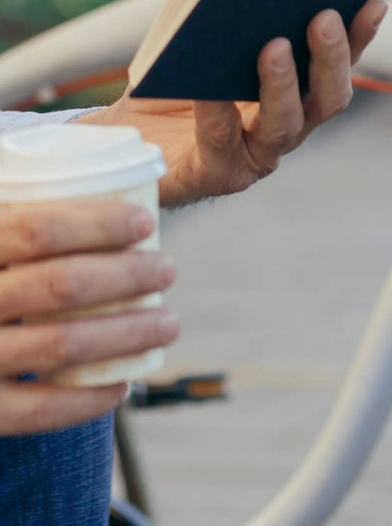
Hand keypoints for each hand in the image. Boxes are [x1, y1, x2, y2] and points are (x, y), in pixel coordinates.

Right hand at [0, 200, 177, 434]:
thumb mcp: (1, 246)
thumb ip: (29, 227)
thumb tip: (111, 186)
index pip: (38, 229)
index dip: (97, 224)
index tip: (145, 222)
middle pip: (61, 284)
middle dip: (127, 275)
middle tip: (167, 269)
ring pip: (60, 344)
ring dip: (128, 332)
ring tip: (168, 322)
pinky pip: (37, 410)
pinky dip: (87, 400)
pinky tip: (121, 386)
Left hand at [82, 1, 386, 206]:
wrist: (129, 140)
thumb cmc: (176, 84)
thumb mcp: (208, 43)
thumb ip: (236, 18)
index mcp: (299, 92)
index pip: (341, 63)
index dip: (362, 35)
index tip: (373, 1)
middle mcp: (289, 124)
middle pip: (329, 98)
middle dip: (332, 58)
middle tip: (325, 17)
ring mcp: (257, 153)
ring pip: (286, 124)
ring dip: (284, 85)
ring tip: (274, 47)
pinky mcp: (217, 172)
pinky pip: (221, 139)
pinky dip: (217, 110)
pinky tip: (210, 87)